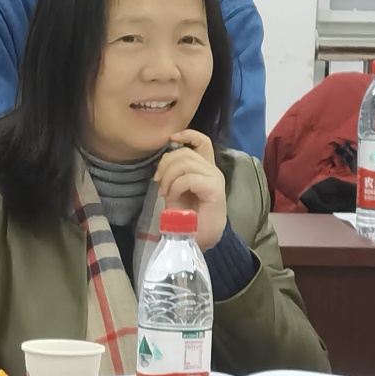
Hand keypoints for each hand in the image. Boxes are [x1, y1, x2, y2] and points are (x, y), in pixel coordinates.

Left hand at [154, 130, 225, 249]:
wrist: (195, 241)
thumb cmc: (186, 218)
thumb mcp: (175, 189)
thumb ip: (174, 171)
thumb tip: (164, 159)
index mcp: (205, 169)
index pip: (202, 141)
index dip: (187, 134)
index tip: (171, 138)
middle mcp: (212, 171)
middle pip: (185, 152)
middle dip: (165, 164)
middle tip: (159, 183)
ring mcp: (215, 179)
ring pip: (185, 162)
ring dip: (169, 177)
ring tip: (166, 193)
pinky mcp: (215, 189)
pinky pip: (188, 178)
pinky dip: (175, 187)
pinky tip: (173, 198)